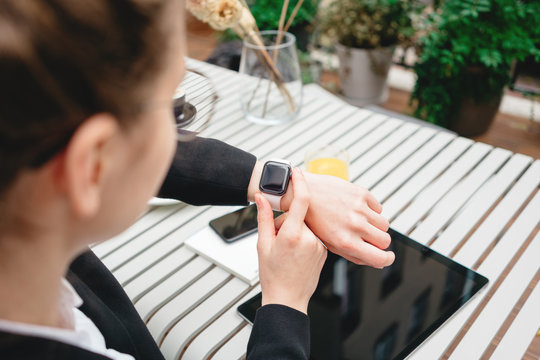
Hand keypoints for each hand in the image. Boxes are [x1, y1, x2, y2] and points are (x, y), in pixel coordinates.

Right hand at [255, 168, 326, 313]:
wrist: (288, 299)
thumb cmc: (273, 275)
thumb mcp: (263, 244)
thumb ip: (264, 218)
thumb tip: (261, 198)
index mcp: (293, 234)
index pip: (301, 200)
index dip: (299, 182)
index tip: (295, 172)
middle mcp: (310, 238)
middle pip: (300, 216)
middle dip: (287, 221)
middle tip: (277, 238)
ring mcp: (320, 245)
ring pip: (307, 227)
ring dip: (296, 231)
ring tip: (286, 250)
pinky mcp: (326, 252)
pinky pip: (313, 237)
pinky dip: (304, 240)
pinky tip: (296, 254)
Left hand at [282, 172, 393, 267]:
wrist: (302, 193)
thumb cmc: (312, 220)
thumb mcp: (329, 244)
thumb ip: (353, 254)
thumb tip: (376, 260)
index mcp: (345, 242)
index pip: (380, 258)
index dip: (387, 259)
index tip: (387, 257)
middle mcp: (354, 226)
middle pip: (385, 240)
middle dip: (380, 241)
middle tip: (369, 237)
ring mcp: (359, 209)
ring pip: (384, 224)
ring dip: (376, 225)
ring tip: (360, 222)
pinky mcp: (361, 194)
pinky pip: (379, 207)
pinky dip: (372, 210)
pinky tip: (356, 209)